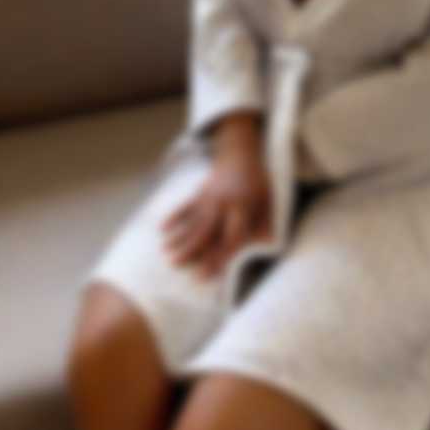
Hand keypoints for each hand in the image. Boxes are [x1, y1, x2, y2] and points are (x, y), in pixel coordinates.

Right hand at [159, 149, 272, 281]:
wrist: (240, 155)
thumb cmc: (257, 183)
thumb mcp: (268, 201)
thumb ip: (266, 224)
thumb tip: (267, 245)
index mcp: (242, 209)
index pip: (231, 237)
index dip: (221, 257)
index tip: (209, 274)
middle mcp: (223, 205)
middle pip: (206, 230)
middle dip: (191, 249)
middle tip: (177, 265)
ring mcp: (209, 198)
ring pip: (193, 220)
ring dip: (179, 236)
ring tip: (166, 253)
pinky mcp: (200, 192)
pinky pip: (185, 205)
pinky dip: (173, 215)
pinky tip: (161, 227)